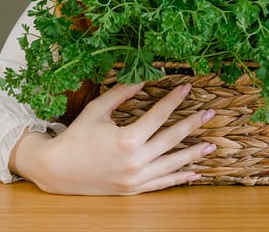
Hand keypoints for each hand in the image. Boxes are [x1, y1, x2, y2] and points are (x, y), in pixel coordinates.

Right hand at [9, 82, 215, 194]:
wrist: (58, 169)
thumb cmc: (76, 136)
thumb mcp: (97, 110)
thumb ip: (121, 94)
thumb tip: (143, 78)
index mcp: (126, 139)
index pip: (158, 116)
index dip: (174, 100)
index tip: (187, 88)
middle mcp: (135, 160)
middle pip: (171, 139)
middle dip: (192, 124)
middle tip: (210, 113)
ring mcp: (136, 178)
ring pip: (172, 165)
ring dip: (193, 154)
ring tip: (211, 145)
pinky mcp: (133, 189)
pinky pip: (162, 184)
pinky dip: (179, 178)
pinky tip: (194, 173)